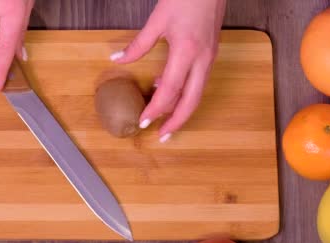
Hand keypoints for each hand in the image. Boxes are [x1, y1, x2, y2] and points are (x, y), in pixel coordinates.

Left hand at [110, 0, 225, 141]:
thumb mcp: (157, 20)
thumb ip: (138, 44)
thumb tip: (117, 58)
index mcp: (187, 52)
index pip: (170, 91)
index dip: (156, 109)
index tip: (143, 121)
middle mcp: (202, 59)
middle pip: (191, 101)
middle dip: (177, 122)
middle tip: (162, 137)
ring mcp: (210, 57)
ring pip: (198, 93)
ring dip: (182, 110)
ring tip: (166, 122)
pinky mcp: (212, 53)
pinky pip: (200, 81)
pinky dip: (186, 92)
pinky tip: (170, 91)